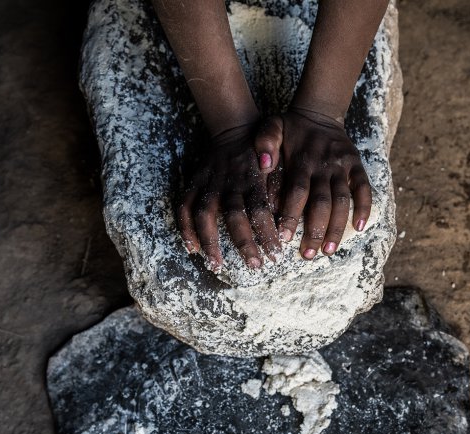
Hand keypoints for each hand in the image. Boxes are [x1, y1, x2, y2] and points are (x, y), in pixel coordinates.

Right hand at [179, 124, 280, 270]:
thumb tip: (285, 218)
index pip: (261, 210)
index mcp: (253, 180)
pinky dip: (185, 228)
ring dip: (209, 241)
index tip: (276, 255)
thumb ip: (279, 191)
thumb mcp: (276, 168)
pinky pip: (185, 206)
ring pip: (205, 214)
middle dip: (243, 243)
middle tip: (254, 266)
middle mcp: (230, 183)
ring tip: (216, 264)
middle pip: (234, 216)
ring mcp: (209, 183)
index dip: (267, 234)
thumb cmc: (260, 156)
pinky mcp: (194, 183)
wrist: (235, 130)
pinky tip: (193, 248)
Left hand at [255, 107, 371, 258]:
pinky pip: (364, 188)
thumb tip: (263, 165)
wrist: (319, 111)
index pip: (297, 192)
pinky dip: (364, 208)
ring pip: (342, 201)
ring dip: (336, 227)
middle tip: (308, 255)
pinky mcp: (356, 166)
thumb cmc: (290, 127)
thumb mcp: (272, 127)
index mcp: (302, 160)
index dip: (292, 215)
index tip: (285, 238)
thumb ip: (265, 143)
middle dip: (315, 230)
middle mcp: (324, 165)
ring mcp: (342, 166)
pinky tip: (358, 228)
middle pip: (321, 202)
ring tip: (328, 250)